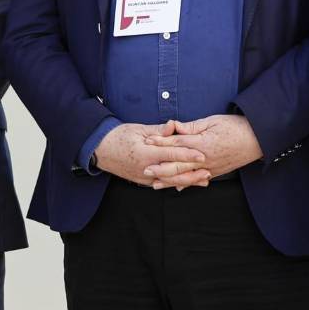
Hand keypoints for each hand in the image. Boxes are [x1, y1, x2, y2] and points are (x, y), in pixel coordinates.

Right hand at [94, 122, 209, 188]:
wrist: (100, 150)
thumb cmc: (119, 136)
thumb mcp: (139, 129)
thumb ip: (158, 131)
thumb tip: (173, 126)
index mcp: (145, 153)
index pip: (171, 155)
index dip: (188, 155)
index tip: (202, 155)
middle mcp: (145, 168)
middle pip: (173, 172)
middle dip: (192, 173)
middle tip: (208, 171)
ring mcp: (144, 177)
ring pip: (170, 182)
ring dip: (187, 181)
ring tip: (203, 180)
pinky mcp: (143, 180)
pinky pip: (162, 183)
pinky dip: (176, 183)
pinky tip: (188, 183)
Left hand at [144, 114, 261, 187]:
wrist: (258, 139)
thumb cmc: (236, 127)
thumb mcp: (213, 121)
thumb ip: (192, 127)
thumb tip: (174, 127)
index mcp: (203, 144)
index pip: (177, 143)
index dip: (160, 142)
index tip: (146, 141)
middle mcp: (205, 159)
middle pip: (178, 165)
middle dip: (160, 167)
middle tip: (144, 169)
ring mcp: (211, 168)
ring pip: (186, 177)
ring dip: (170, 180)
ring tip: (155, 182)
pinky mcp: (217, 172)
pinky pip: (198, 180)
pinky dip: (187, 184)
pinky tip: (177, 188)